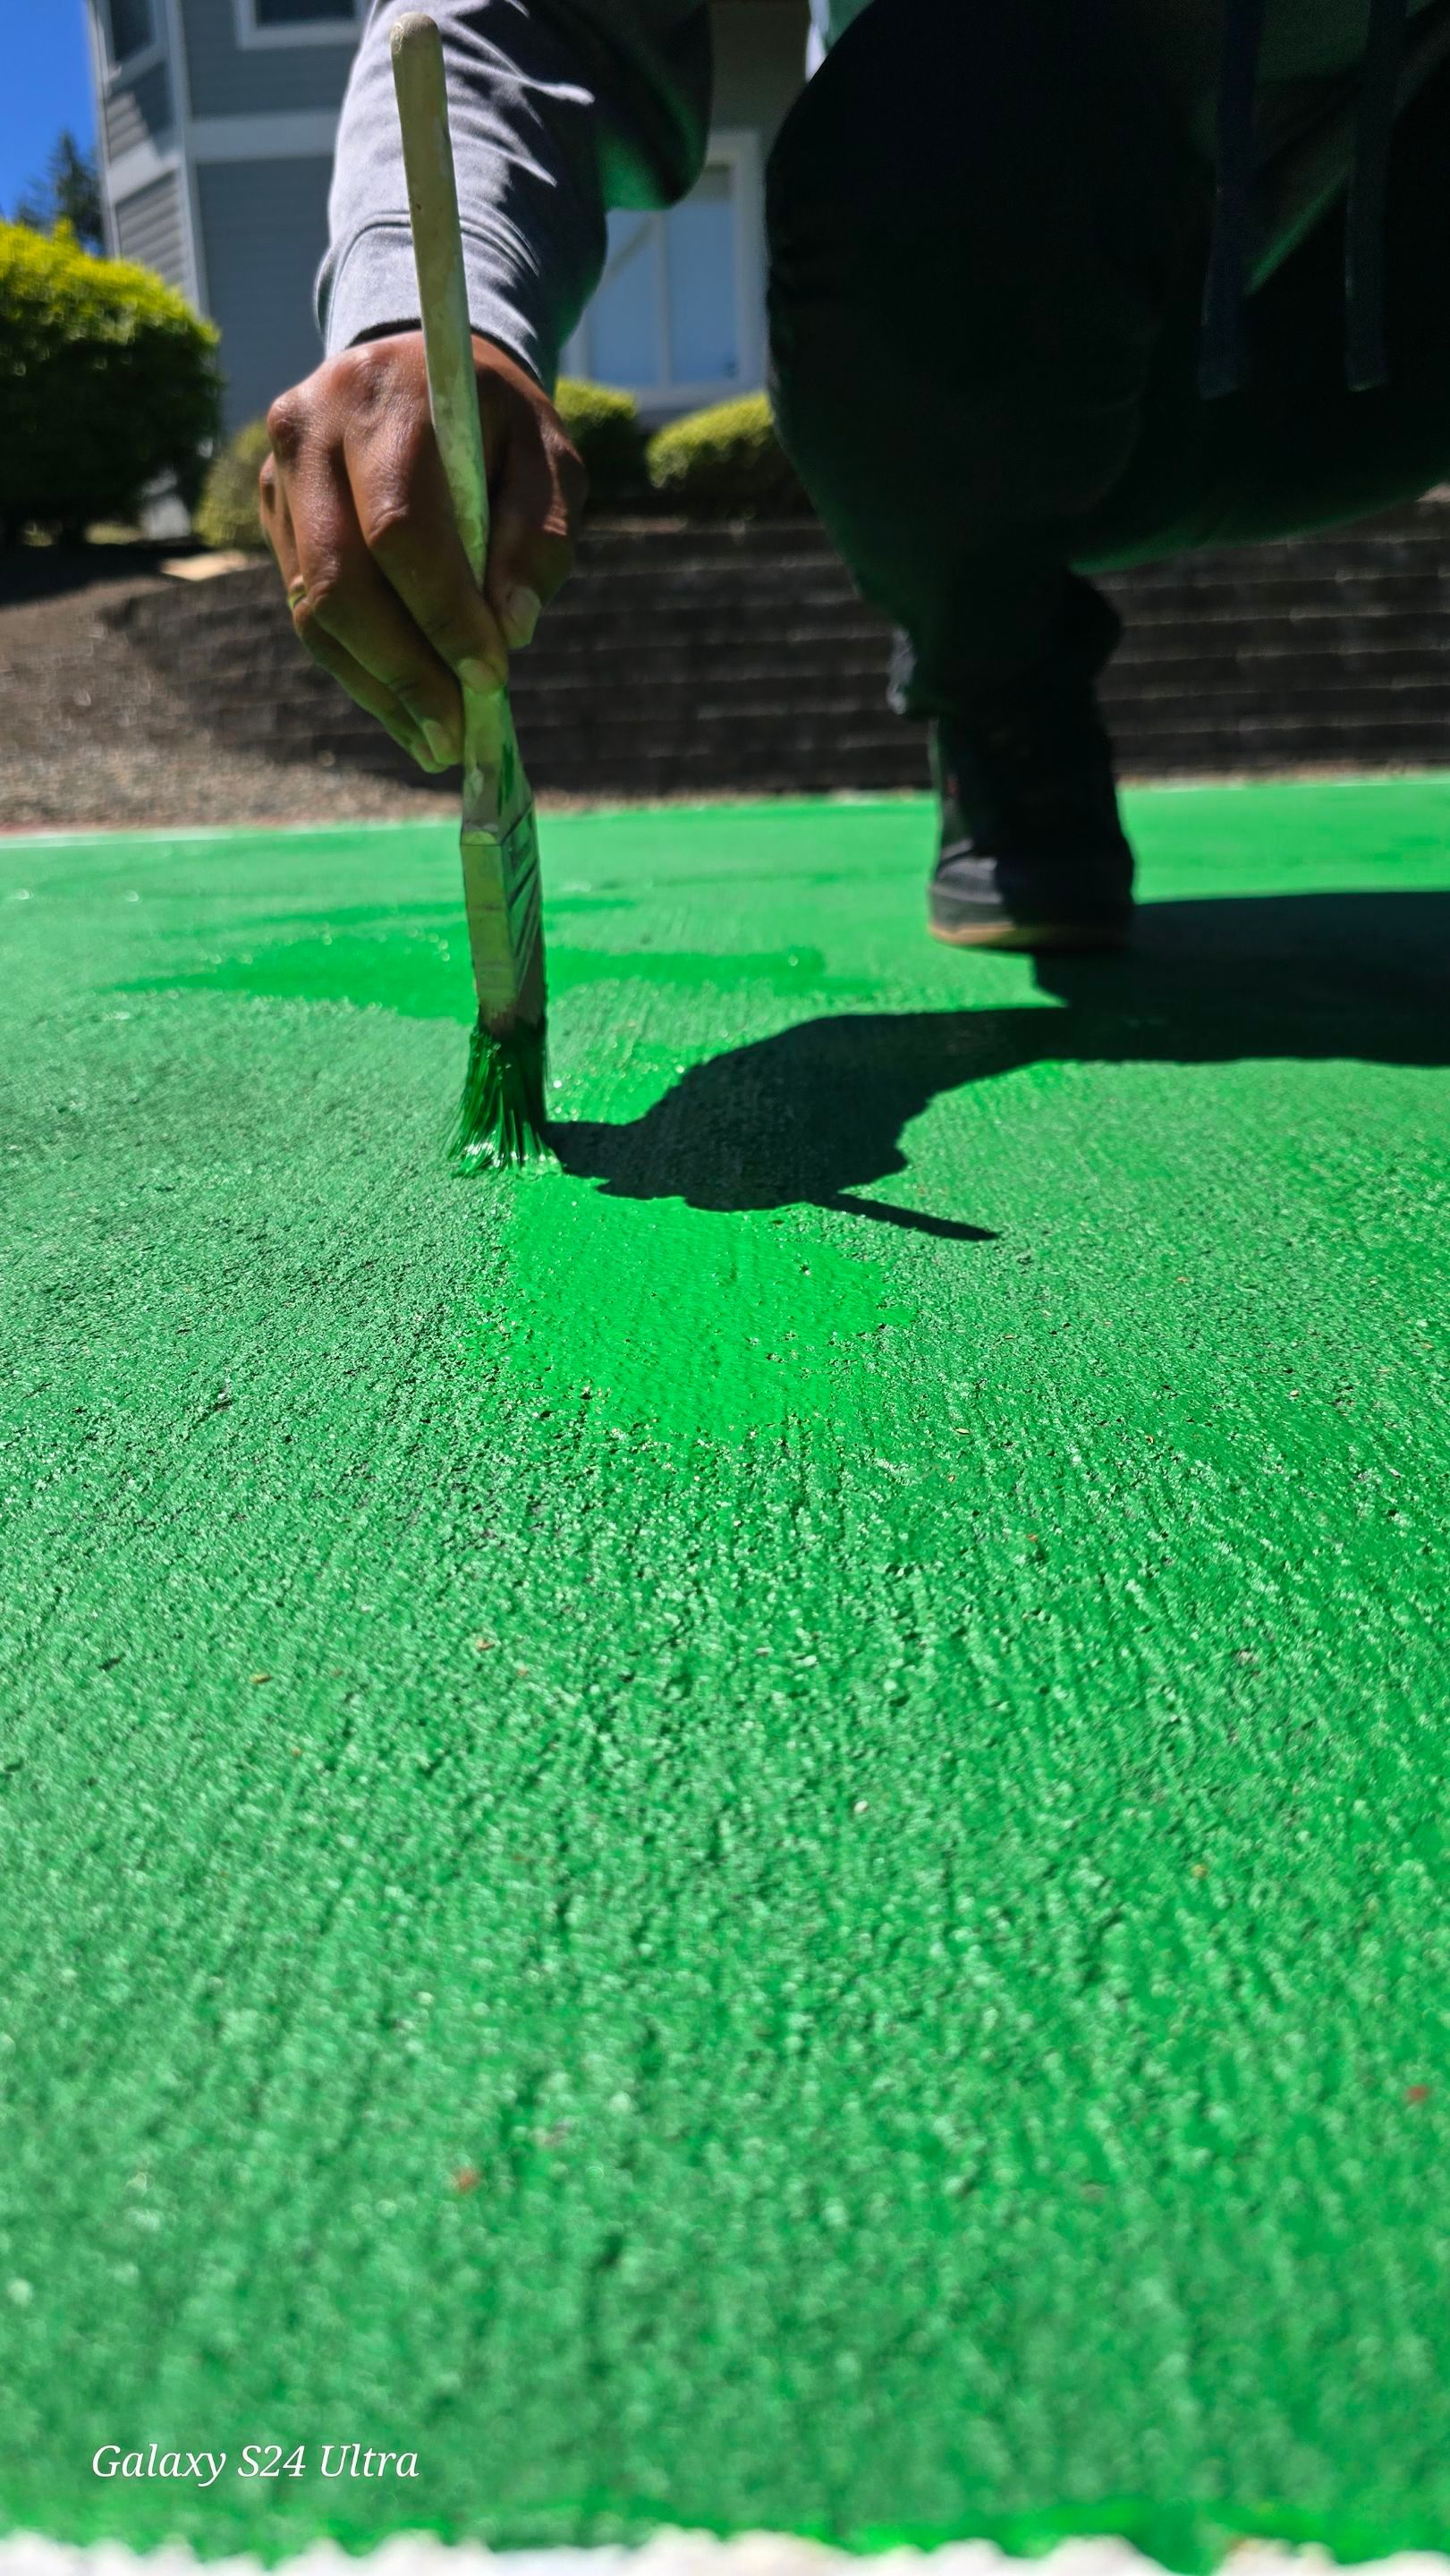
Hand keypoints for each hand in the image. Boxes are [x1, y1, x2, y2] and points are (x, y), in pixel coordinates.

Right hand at [258, 332, 585, 771]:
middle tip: (455, 736)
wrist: (419, 371)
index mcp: (384, 399)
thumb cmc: (497, 423)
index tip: (491, 675)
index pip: (399, 527)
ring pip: (314, 610)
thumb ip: (542, 534)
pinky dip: (361, 671)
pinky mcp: (274, 518)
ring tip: (435, 742)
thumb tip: (512, 628)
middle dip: (404, 671)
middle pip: (340, 580)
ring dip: (378, 688)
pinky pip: (308, 613)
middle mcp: (311, 431)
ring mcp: (280, 477)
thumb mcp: (549, 455)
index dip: (443, 612)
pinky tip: (406, 709)